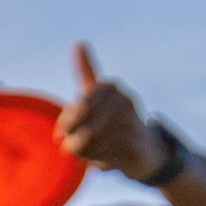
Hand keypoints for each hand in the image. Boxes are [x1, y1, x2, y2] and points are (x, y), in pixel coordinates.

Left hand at [56, 43, 165, 180]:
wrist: (144, 149)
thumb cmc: (113, 121)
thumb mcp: (97, 95)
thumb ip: (86, 72)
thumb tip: (80, 43)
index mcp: (109, 87)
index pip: (81, 105)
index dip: (67, 122)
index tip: (60, 134)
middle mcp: (122, 100)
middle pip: (84, 125)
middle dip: (72, 141)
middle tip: (68, 149)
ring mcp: (130, 121)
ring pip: (91, 142)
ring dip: (84, 153)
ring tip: (86, 155)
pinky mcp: (134, 143)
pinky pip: (104, 155)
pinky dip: (98, 162)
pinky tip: (103, 161)